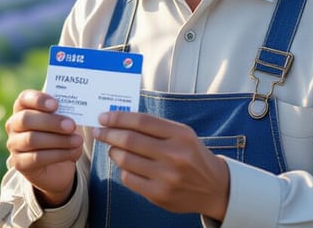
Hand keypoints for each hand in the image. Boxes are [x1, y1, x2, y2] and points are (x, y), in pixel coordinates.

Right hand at [5, 90, 83, 206]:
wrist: (57, 166)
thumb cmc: (59, 135)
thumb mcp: (63, 121)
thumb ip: (65, 113)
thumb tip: (79, 108)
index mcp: (23, 108)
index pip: (24, 98)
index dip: (38, 100)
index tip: (56, 104)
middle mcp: (14, 124)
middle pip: (26, 119)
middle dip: (51, 122)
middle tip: (72, 125)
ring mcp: (14, 144)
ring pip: (32, 139)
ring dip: (59, 140)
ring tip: (77, 141)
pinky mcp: (19, 163)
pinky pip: (37, 158)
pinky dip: (58, 154)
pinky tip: (73, 152)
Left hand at [93, 111, 230, 219]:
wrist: (214, 187)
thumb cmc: (192, 155)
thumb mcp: (182, 135)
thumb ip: (155, 127)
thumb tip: (119, 120)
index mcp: (181, 135)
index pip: (142, 121)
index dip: (118, 118)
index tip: (104, 117)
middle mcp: (175, 155)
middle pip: (130, 140)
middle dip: (108, 134)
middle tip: (98, 131)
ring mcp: (167, 177)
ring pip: (125, 160)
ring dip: (113, 152)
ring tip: (112, 148)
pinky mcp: (159, 195)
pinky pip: (129, 178)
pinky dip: (123, 170)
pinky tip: (125, 166)